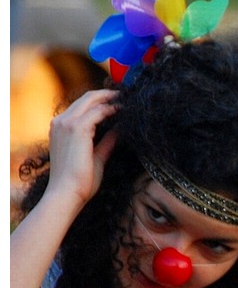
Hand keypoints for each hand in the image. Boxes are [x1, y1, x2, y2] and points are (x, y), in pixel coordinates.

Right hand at [45, 89, 118, 206]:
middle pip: (87, 97)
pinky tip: (123, 110)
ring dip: (111, 98)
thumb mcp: (96, 156)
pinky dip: (111, 109)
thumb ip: (106, 141)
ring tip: (127, 100)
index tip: (119, 101)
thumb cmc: (80, 180)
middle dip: (108, 94)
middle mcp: (61, 122)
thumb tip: (119, 130)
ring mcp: (66, 123)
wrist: (67, 193)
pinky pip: (97, 111)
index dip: (101, 100)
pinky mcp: (76, 128)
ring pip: (91, 100)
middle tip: (126, 95)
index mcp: (61, 128)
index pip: (82, 105)